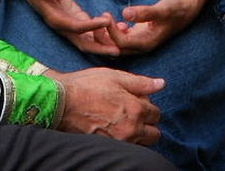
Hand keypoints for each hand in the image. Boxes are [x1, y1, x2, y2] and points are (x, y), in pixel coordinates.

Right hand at [16, 0, 119, 55]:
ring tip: (124, 36)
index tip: (107, 20)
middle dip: (101, 48)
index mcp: (55, 20)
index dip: (91, 26)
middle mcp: (63, 28)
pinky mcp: (76, 20)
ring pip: (89, 40)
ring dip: (105, 42)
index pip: (76, 28)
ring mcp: (70, 26)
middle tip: (119, 49)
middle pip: (83, 43)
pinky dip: (104, 32)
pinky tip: (119, 27)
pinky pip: (91, 32)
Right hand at [46, 66, 164, 145]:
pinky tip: (114, 128)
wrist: (62, 103)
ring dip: (138, 133)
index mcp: (136, 108)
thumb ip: (141, 83)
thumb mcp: (115, 76)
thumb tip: (161, 83)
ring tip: (122, 121)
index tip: (136, 100)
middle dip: (147, 123)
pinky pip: (128, 147)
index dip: (147, 105)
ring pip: (142, 143)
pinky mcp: (110, 148)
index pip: (156, 113)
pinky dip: (126, 140)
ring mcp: (121, 141)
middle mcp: (132, 128)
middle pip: (155, 133)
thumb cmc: (87, 86)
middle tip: (132, 112)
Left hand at [108, 0, 216, 53]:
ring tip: (102, 18)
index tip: (105, 15)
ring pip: (117, 45)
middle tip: (97, 18)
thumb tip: (125, 13)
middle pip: (117, 48)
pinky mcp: (138, 37)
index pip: (122, 43)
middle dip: (104, 36)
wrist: (183, 12)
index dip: (111, 31)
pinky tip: (113, 20)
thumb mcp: (161, 9)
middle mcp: (141, 47)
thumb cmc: (173, 10)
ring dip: (107, 34)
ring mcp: (139, 43)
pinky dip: (114, 32)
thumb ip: (144, 12)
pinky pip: (121, 39)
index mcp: (146, 43)